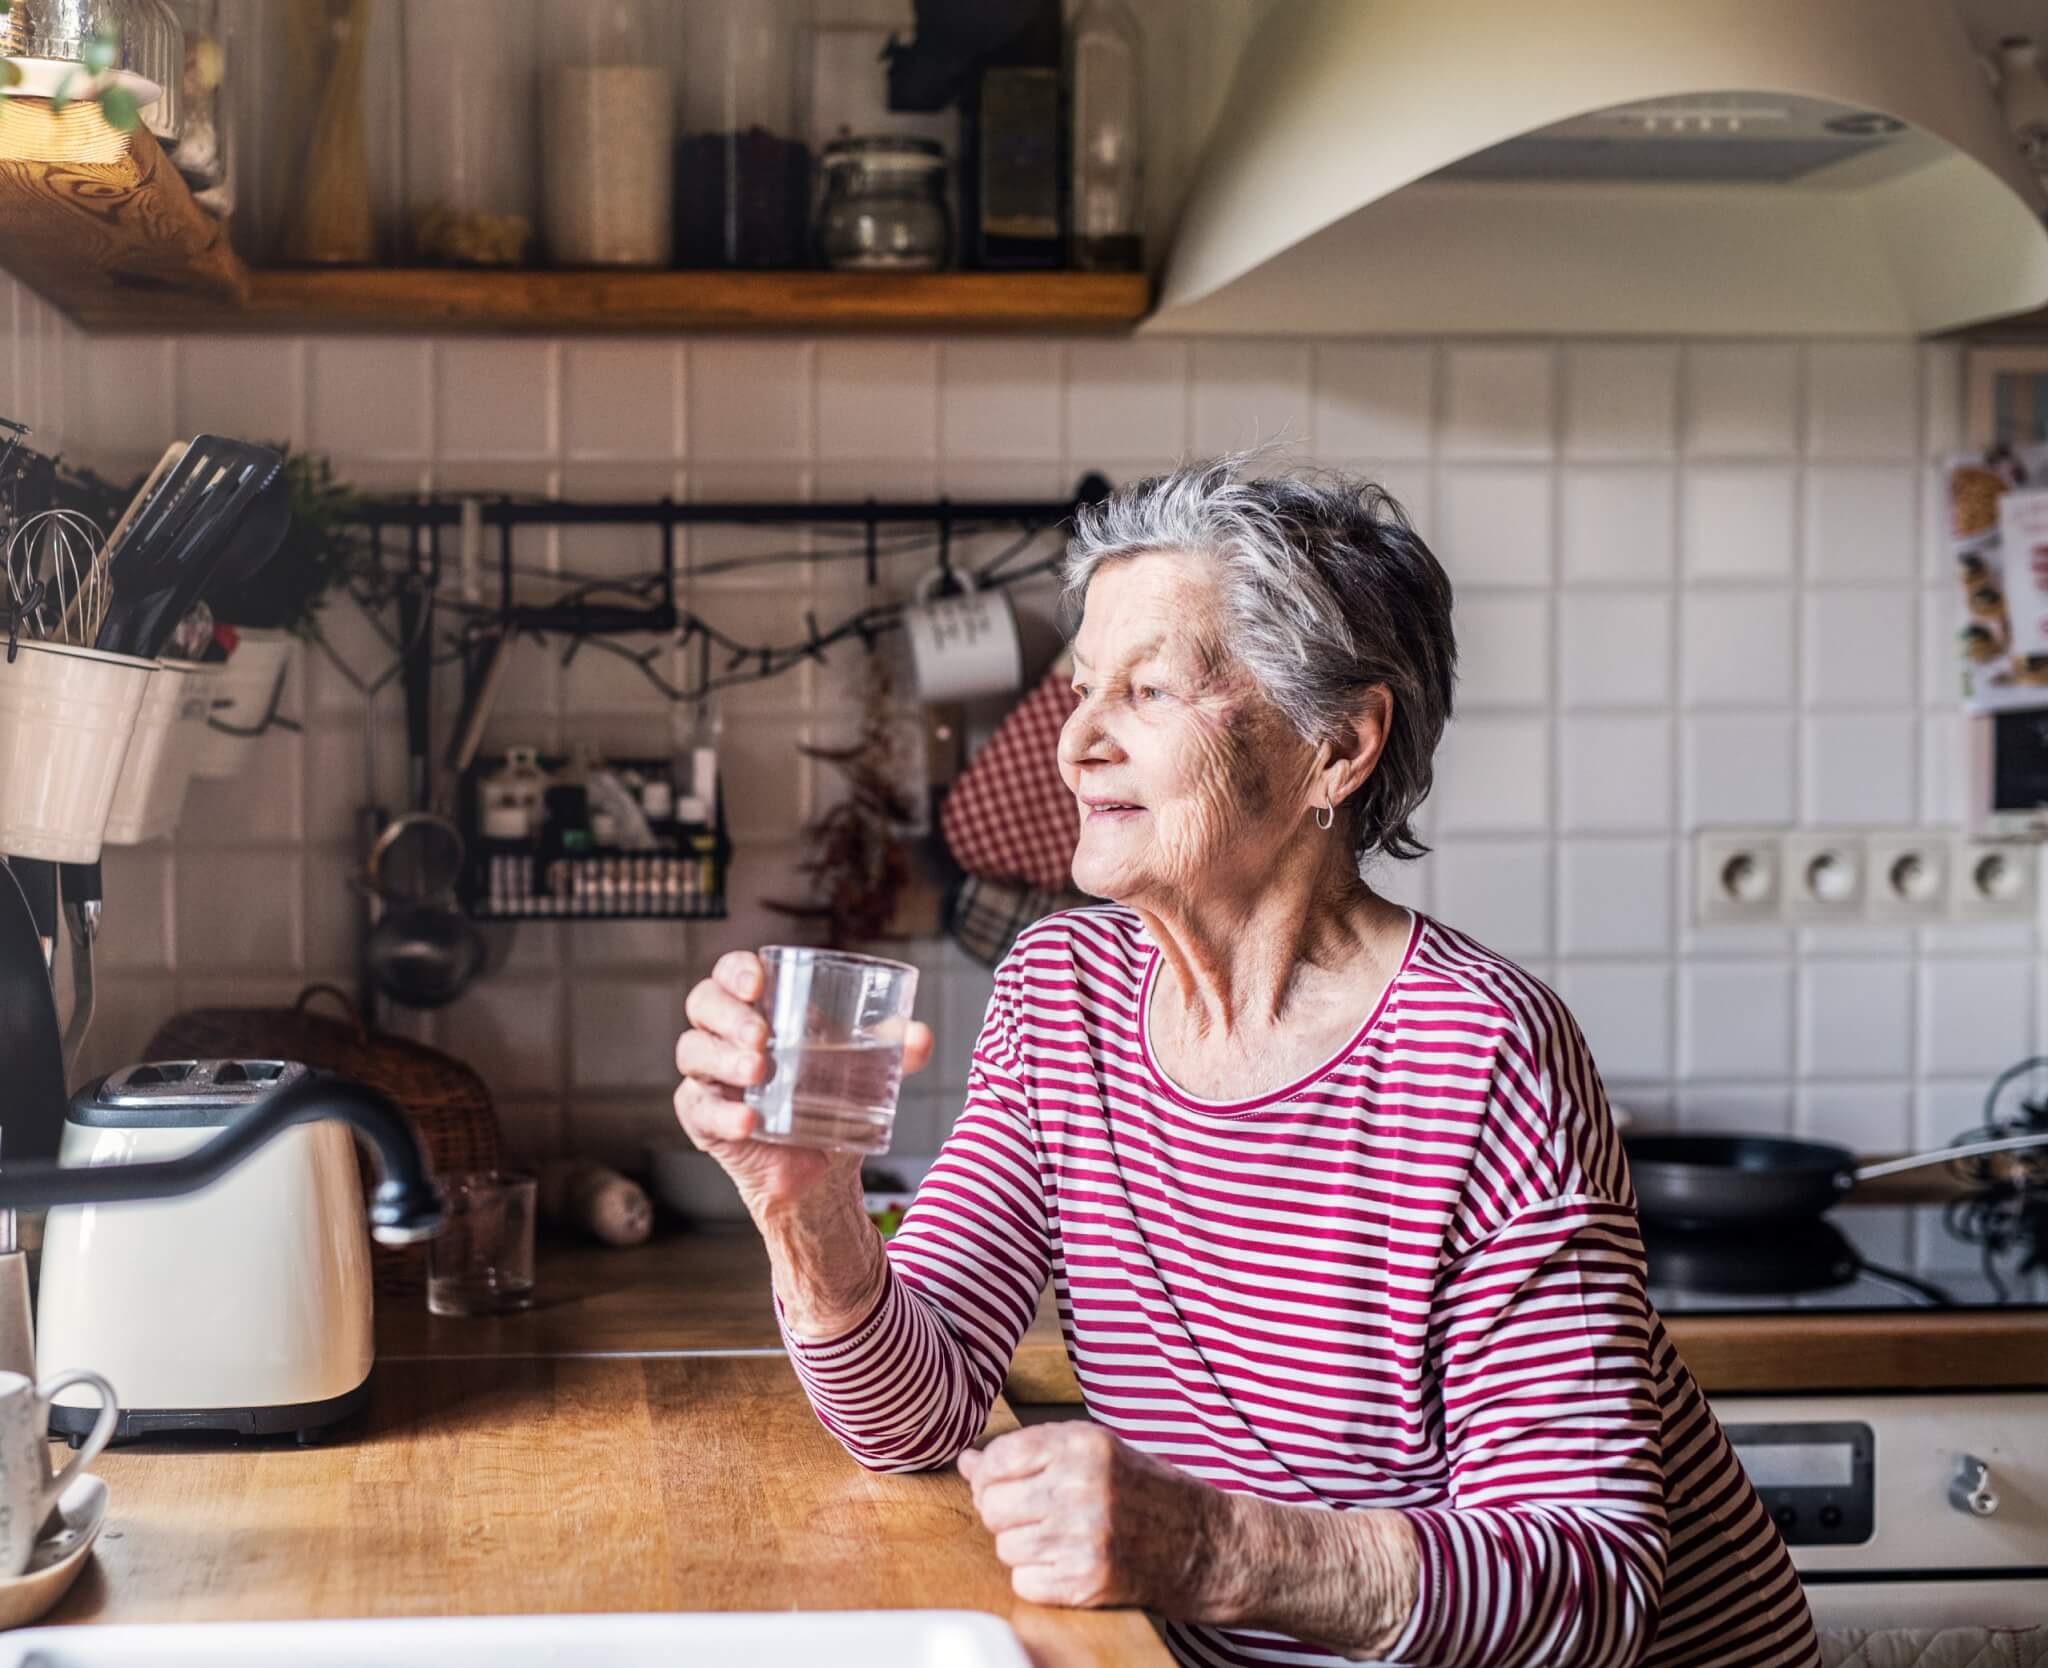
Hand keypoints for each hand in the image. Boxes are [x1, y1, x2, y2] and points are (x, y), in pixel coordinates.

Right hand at [672, 950, 933, 1219]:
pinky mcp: (703, 1118)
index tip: (759, 982)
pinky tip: (748, 1120)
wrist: (821, 1167)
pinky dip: (724, 1113)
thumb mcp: (865, 1069)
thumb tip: (920, 1036)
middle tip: (763, 1036)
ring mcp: (708, 1075)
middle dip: (731, 1015)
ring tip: (760, 1072)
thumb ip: (893, 1048)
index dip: (736, 970)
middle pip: (703, 1004)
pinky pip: (699, 1109)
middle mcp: (724, 1034)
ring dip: (725, 1059)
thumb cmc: (832, 1098)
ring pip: (693, 1051)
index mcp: (758, 1007)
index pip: (732, 973)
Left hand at [957, 1423, 1226, 1615]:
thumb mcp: (1095, 1452)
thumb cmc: (1148, 1493)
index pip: (998, 1457)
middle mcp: (1081, 1486)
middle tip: (1034, 1516)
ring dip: (1022, 1548)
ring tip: (1058, 1539)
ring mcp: (1085, 1536)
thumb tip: (969, 1462)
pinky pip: (1024, 1582)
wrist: (1205, 1544)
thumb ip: (1032, 1453)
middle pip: (993, 1505)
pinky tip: (1067, 1564)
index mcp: (1083, 1444)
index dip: (990, 1475)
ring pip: (1004, 1547)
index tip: (1003, 1483)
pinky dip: (1038, 1579)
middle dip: (1004, 1513)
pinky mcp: (1088, 1580)